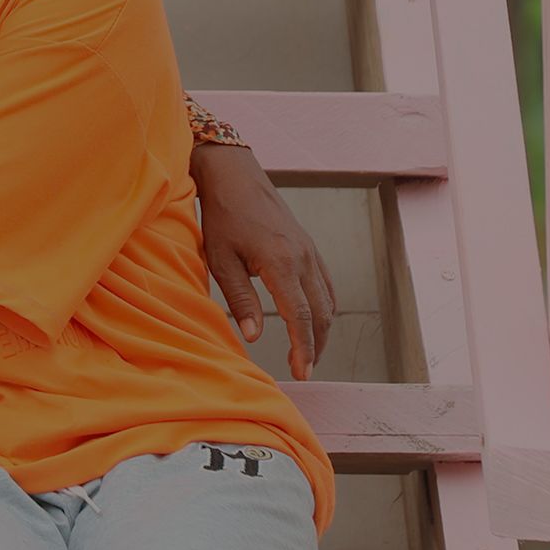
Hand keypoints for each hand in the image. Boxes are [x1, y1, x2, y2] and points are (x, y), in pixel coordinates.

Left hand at [191, 143, 336, 379]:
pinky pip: (327, 284)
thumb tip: (254, 338)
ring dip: (322, 331)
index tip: (301, 372)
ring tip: (308, 354)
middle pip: (321, 314)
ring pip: (328, 301)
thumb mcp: (221, 260)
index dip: (303, 349)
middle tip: (304, 371)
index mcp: (281, 263)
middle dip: (316, 346)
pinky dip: (325, 309)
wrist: (235, 177)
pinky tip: (314, 322)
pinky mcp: (309, 247)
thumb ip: (240, 299)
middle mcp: (303, 258)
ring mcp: (310, 251)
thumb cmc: (222, 217)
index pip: (300, 317)